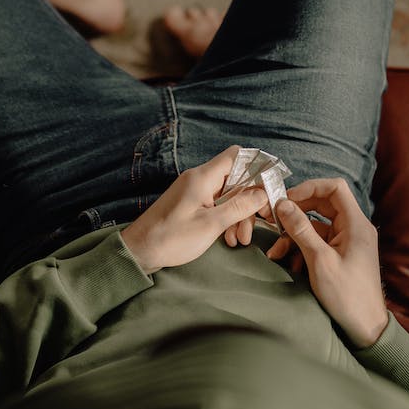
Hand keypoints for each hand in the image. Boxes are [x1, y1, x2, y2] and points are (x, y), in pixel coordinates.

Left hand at [121, 146, 269, 274]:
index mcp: (202, 177)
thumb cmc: (170, 238)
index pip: (236, 156)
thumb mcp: (211, 225)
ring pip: (228, 196)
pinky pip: (216, 206)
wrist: (138, 252)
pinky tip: (229, 238)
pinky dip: (226, 219)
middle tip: (260, 223)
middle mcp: (199, 180)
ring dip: (239, 215)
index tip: (270, 187)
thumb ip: (239, 207)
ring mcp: (194, 192)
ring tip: (240, 240)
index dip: (257, 167)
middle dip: (250, 201)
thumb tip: (263, 193)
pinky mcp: (191, 205)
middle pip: (236, 179)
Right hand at [266, 178, 388, 347]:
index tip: (287, 198)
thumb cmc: (348, 296)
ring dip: (295, 236)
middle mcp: (354, 228)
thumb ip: (301, 230)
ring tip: (276, 252)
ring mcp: (348, 241)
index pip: (335, 188)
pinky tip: (289, 264)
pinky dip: (302, 249)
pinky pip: (318, 242)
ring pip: (317, 226)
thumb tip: (283, 205)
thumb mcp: (319, 260)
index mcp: (356, 224)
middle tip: (276, 219)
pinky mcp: (341, 255)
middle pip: (323, 204)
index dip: (310, 187)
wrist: (366, 328)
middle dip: (297, 212)